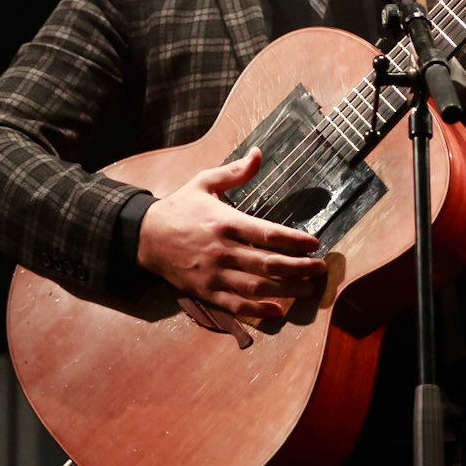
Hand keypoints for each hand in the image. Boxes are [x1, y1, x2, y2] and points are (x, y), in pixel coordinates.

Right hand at [136, 147, 326, 320]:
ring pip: (258, 287)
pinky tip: (278, 311)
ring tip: (309, 289)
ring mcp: (214, 274)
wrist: (145, 236)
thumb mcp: (204, 182)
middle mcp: (223, 250)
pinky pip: (236, 306)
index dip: (296, 241)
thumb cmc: (179, 207)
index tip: (315, 244)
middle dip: (300, 268)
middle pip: (270, 264)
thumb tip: (259, 153)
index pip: (269, 234)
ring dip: (287, 290)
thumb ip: (235, 171)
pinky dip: (259, 312)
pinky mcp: (206, 291)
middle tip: (320, 269)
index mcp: (226, 222)